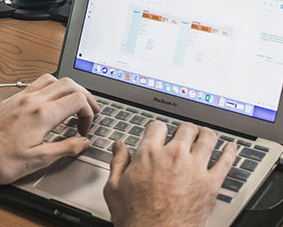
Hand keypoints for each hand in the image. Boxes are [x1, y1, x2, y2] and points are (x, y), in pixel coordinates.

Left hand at [0, 74, 99, 183]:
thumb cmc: (0, 160)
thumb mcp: (38, 160)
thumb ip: (65, 148)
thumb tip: (83, 142)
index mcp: (42, 114)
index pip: (77, 99)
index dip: (89, 113)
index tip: (84, 129)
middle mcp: (31, 100)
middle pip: (68, 83)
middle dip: (85, 95)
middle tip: (91, 111)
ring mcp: (20, 97)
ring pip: (51, 78)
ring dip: (67, 88)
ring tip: (73, 103)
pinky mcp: (12, 99)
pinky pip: (36, 83)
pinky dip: (50, 88)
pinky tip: (51, 102)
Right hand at [104, 121, 236, 226]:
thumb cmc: (136, 217)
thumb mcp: (114, 187)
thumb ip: (117, 162)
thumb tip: (118, 146)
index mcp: (148, 154)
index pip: (157, 126)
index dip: (157, 129)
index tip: (159, 134)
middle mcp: (173, 156)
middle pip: (185, 129)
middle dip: (184, 129)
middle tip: (184, 133)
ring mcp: (195, 168)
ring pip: (207, 138)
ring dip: (205, 135)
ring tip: (204, 136)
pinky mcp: (211, 184)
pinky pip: (226, 161)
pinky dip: (230, 151)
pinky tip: (230, 148)